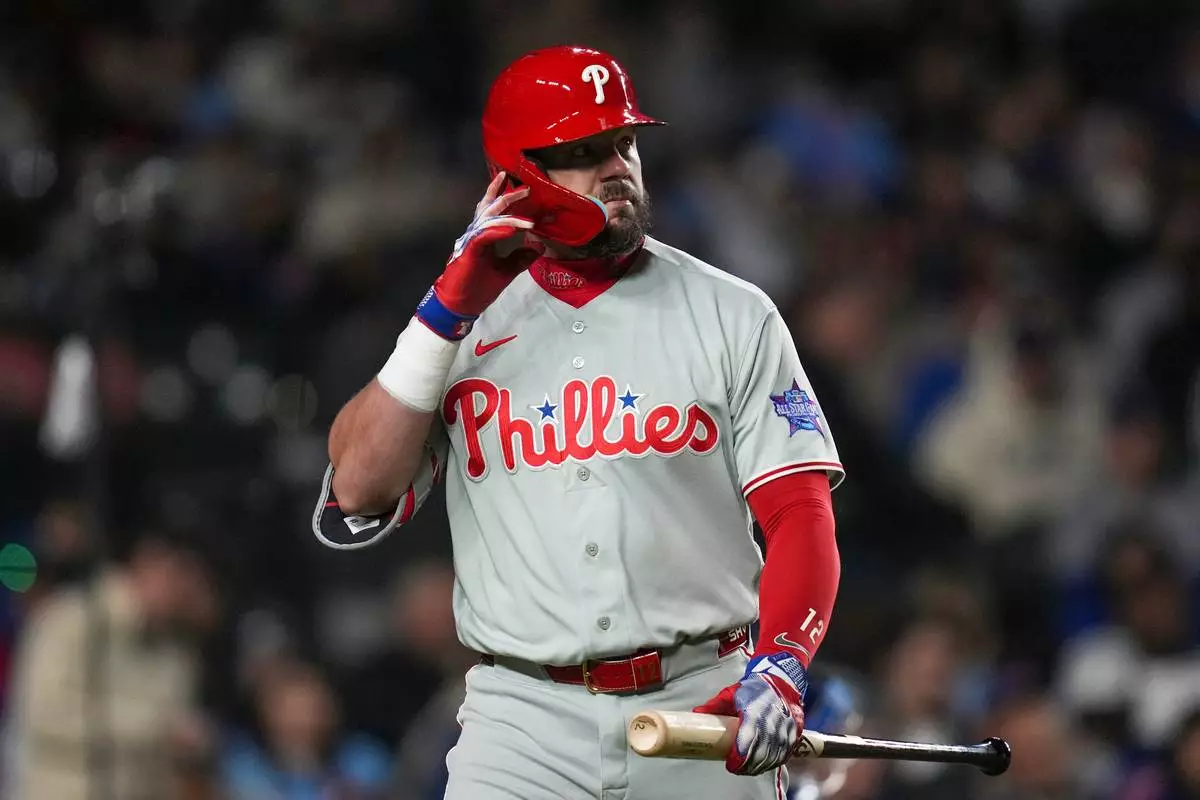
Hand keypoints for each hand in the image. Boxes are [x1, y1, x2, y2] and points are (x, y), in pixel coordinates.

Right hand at [417, 172, 544, 338]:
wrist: (459, 306)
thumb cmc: (477, 289)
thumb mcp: (506, 272)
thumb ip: (520, 258)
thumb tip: (539, 247)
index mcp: (485, 236)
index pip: (500, 214)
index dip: (515, 206)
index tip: (534, 199)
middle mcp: (478, 233)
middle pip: (493, 208)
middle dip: (510, 196)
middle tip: (528, 188)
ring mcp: (472, 240)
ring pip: (490, 218)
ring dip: (509, 213)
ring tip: (523, 203)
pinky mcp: (469, 251)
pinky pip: (484, 236)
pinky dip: (499, 231)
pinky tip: (513, 228)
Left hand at [693, 652, 807, 775]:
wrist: (781, 682)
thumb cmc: (753, 689)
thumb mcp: (732, 693)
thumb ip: (715, 705)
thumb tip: (696, 714)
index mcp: (755, 711)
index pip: (748, 739)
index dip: (739, 755)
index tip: (730, 763)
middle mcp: (773, 722)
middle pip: (761, 752)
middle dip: (747, 765)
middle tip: (735, 768)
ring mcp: (786, 729)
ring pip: (773, 756)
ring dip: (759, 766)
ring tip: (745, 769)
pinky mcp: (794, 734)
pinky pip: (784, 754)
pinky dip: (772, 763)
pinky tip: (762, 766)